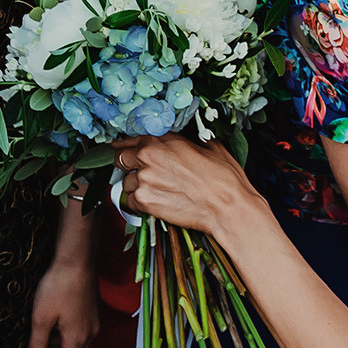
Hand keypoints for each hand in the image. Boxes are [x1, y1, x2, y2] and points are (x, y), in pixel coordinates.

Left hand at [28, 252, 99, 347]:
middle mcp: (90, 333)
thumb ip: (37, 344)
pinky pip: (79, 328)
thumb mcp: (41, 318)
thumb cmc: (60, 287)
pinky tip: (52, 316)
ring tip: (41, 327)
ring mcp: (93, 321)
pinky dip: (65, 329)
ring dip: (58, 341)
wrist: (77, 261)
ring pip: (75, 341)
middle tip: (34, 343)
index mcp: (78, 339)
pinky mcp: (91, 310)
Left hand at [114, 133, 265, 242]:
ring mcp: (144, 180)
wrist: (227, 206)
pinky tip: (154, 203)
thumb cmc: (222, 177)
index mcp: (159, 141)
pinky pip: (130, 202)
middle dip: (127, 166)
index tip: (121, 149)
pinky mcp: (145, 202)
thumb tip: (181, 141)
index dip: (125, 146)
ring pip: (125, 182)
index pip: (129, 140)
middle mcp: (146, 159)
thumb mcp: (207, 146)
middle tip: (139, 172)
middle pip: (121, 160)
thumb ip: (183, 141)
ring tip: (154, 191)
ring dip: (135, 186)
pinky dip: (139, 203)